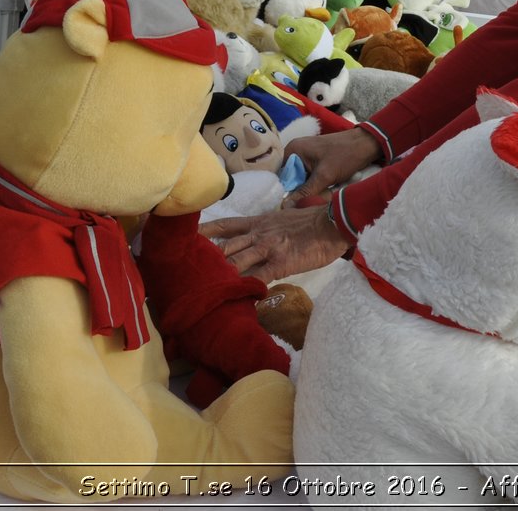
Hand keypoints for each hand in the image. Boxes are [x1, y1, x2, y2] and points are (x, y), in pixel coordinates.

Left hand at [199, 205, 348, 282]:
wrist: (333, 223)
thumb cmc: (312, 221)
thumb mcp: (284, 218)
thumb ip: (268, 227)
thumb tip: (259, 234)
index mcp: (258, 222)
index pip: (225, 224)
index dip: (205, 230)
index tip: (187, 235)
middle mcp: (258, 234)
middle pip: (225, 245)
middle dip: (205, 257)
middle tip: (184, 268)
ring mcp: (268, 248)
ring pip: (236, 261)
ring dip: (220, 273)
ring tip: (201, 285)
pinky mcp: (280, 263)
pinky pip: (259, 278)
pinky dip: (247, 289)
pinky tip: (237, 299)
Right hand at [282, 127, 381, 204]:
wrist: (367, 145)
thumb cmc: (346, 155)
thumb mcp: (324, 176)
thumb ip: (305, 192)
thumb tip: (285, 206)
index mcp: (293, 150)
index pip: (280, 175)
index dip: (283, 190)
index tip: (287, 206)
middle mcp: (296, 151)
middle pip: (290, 178)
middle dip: (298, 191)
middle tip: (304, 204)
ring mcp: (306, 156)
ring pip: (301, 180)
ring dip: (308, 190)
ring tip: (316, 198)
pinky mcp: (316, 162)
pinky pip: (310, 177)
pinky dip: (315, 185)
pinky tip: (322, 192)